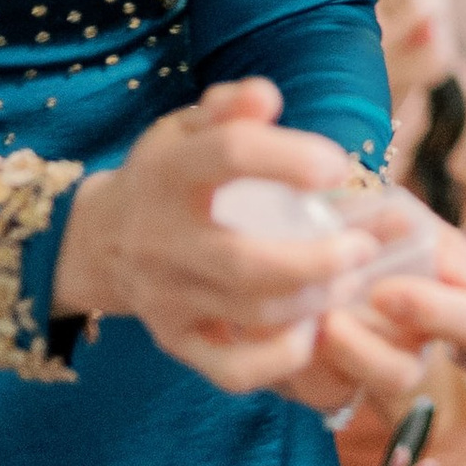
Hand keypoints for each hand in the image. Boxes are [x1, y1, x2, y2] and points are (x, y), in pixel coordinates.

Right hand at [52, 82, 465, 401]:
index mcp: (168, 173)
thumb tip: (265, 95)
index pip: (228, 155)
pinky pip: (232, 370)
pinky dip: (281, 359)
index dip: (289, 157)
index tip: (337, 164)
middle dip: (317, 258)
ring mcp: (167, 298)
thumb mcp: (187, 129)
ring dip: (315, 301)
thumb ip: (229, 106)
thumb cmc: (169, 174)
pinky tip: (314, 329)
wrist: (101, 241)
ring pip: (250, 313)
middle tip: (364, 247)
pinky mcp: (177, 341)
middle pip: (243, 260)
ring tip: (352, 278)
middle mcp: (163, 241)